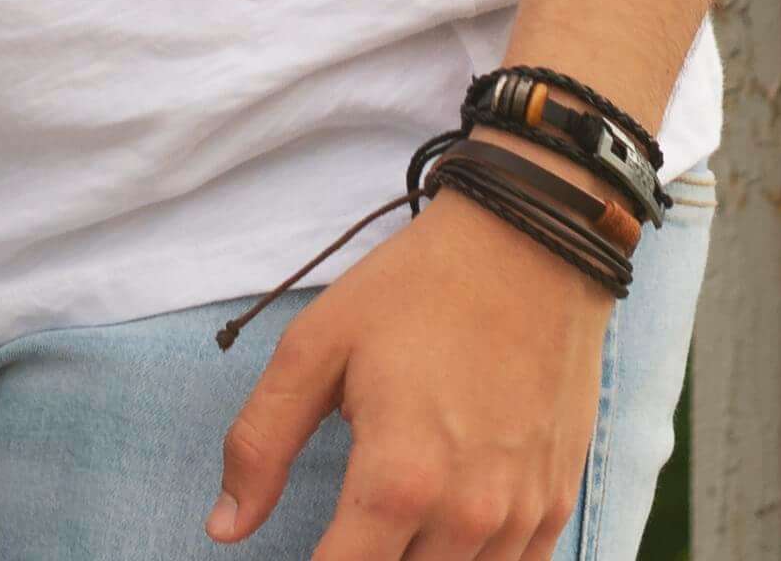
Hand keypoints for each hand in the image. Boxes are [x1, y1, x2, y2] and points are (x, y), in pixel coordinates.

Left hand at [213, 192, 613, 559]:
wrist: (531, 250)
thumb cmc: (415, 291)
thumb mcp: (314, 349)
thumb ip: (260, 444)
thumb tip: (223, 528)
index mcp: (398, 480)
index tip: (305, 547)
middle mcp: (466, 515)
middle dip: (362, 558)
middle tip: (344, 521)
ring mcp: (521, 515)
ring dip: (415, 558)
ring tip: (391, 519)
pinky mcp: (557, 504)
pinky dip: (472, 558)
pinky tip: (446, 524)